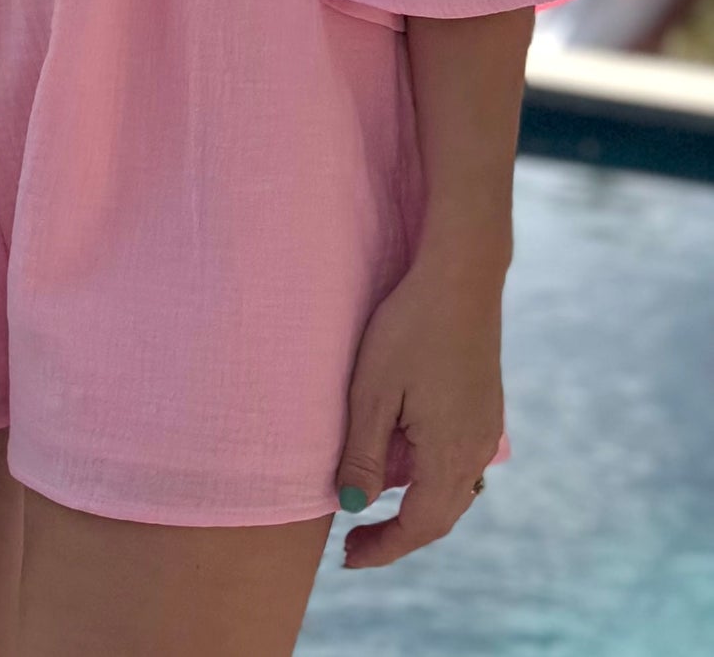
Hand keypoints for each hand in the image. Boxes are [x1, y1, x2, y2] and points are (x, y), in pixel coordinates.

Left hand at [335, 254, 505, 567]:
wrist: (461, 277)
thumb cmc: (411, 328)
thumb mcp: (372, 391)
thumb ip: (364, 454)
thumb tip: (353, 507)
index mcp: (451, 455)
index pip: (419, 527)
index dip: (384, 548)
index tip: (348, 557)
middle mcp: (477, 451)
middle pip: (439, 515)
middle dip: (397, 532)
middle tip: (354, 541)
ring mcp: (486, 428)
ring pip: (450, 488)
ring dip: (412, 502)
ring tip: (370, 498)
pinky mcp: (484, 407)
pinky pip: (457, 459)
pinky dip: (427, 472)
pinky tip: (400, 454)